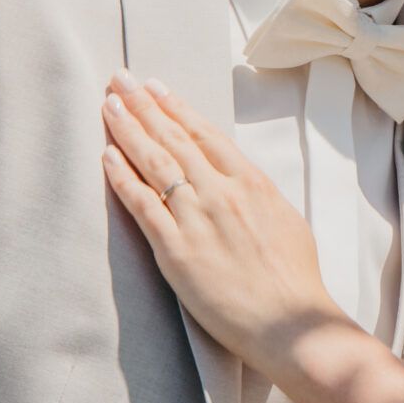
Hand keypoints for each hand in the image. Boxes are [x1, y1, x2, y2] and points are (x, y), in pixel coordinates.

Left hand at [100, 72, 349, 368]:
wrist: (291, 323)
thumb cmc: (296, 281)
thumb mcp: (288, 222)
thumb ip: (260, 197)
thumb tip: (242, 182)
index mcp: (253, 184)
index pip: (206, 135)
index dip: (176, 108)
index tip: (156, 87)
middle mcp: (222, 193)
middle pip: (174, 139)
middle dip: (144, 105)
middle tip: (120, 79)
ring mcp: (197, 220)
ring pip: (155, 163)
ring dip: (128, 130)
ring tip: (109, 104)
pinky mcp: (176, 251)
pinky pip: (142, 205)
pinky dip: (122, 177)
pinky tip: (107, 155)